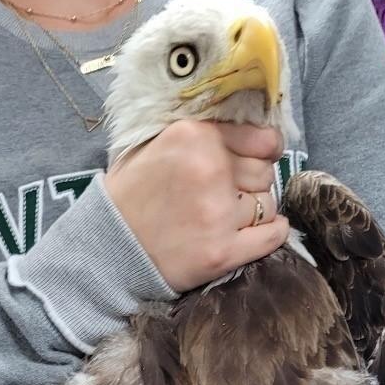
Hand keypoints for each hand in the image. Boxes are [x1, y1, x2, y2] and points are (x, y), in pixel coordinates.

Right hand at [103, 120, 289, 291]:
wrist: (110, 245)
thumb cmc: (134, 193)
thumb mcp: (160, 143)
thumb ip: (202, 133)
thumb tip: (254, 133)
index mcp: (195, 136)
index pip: (263, 140)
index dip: (264, 150)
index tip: (258, 158)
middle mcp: (211, 170)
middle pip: (265, 173)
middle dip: (253, 182)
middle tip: (229, 192)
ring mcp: (218, 214)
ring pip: (269, 204)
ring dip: (257, 210)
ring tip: (230, 215)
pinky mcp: (222, 252)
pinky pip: (272, 236)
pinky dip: (273, 233)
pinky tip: (258, 232)